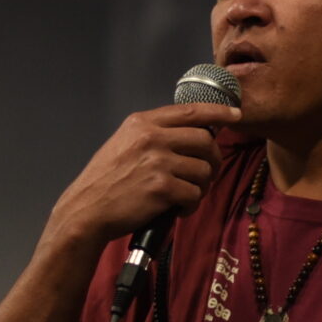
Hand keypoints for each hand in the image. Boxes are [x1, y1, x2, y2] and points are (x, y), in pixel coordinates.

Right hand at [46, 101, 239, 247]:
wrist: (86, 210)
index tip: (235, 115)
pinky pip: (194, 194)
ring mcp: (157, 161)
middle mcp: (151, 137)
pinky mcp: (161, 187)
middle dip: (213, 160)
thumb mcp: (125, 143)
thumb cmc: (107, 181)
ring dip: (201, 187)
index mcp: (142, 123)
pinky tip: (177, 210)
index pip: (190, 111)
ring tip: (185, 197)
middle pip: (205, 140)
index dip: (218, 112)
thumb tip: (194, 133)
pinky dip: (190, 206)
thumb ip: (155, 135)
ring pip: (203, 170)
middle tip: (205, 176)